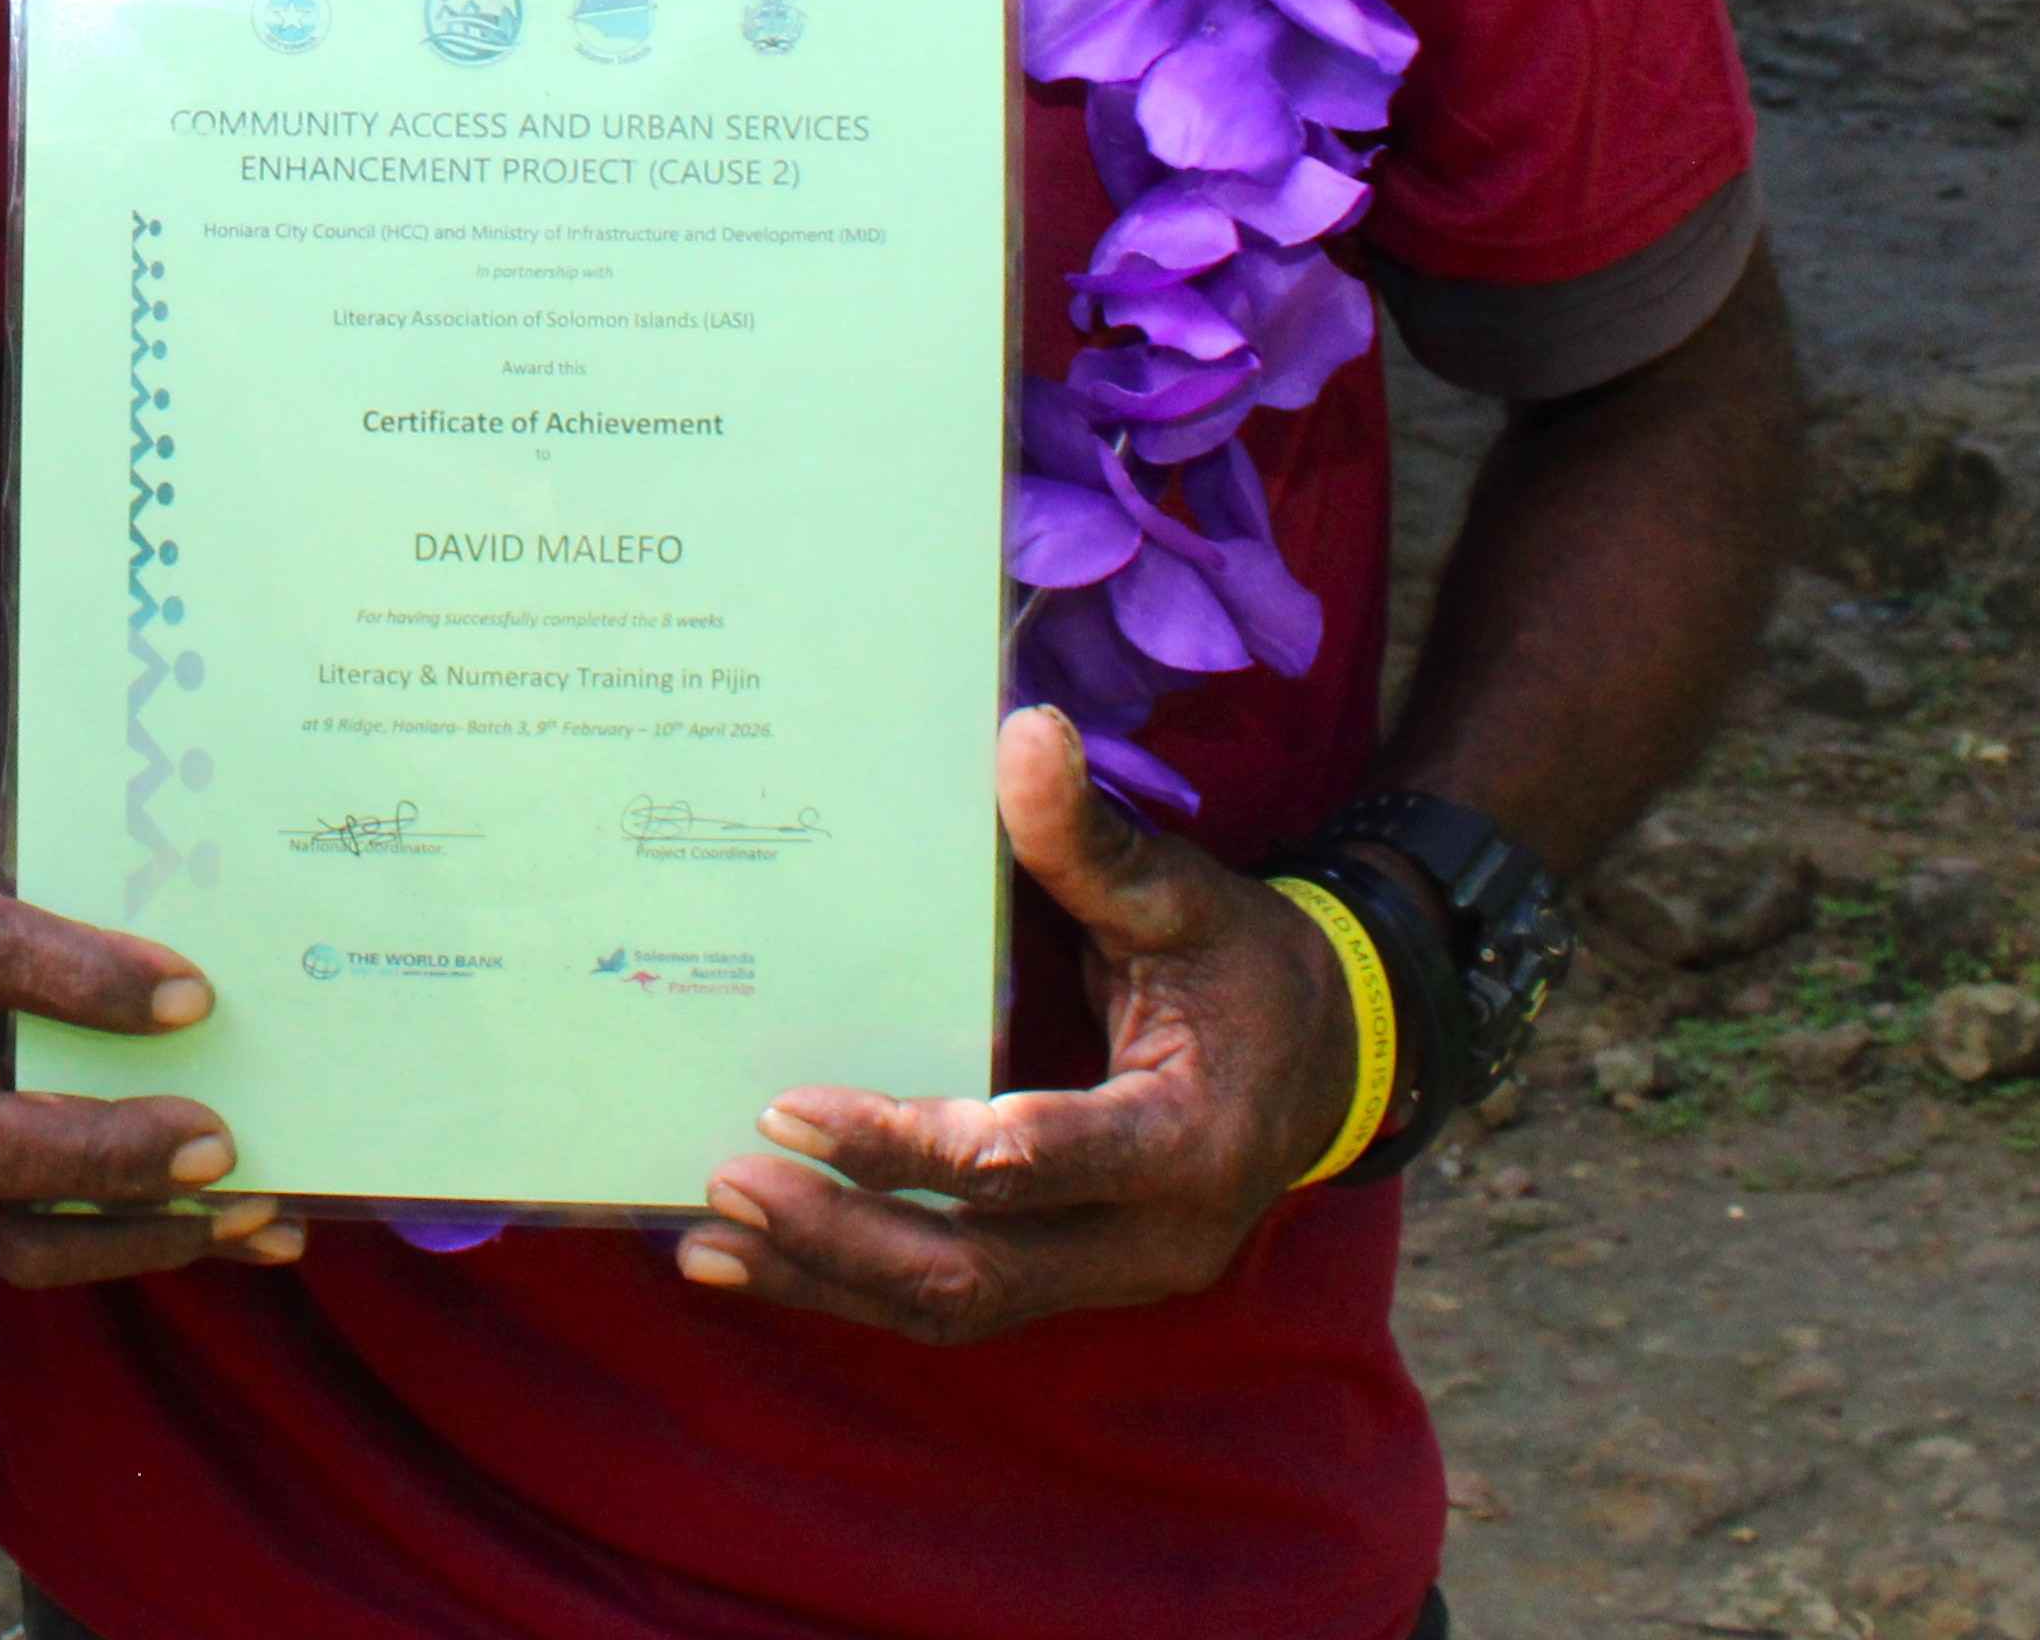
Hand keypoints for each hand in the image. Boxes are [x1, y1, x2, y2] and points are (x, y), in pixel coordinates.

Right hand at [0, 793, 302, 1288]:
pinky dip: (158, 1243)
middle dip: (104, 1156)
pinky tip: (256, 1230)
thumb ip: (107, 890)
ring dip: (141, 1231)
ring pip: (9, 1228)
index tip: (195, 996)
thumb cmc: (5, 849)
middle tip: (218, 1147)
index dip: (85, 982)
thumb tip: (238, 957)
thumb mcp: (37, 837)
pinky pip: (49, 1243)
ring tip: (253, 1208)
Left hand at [675, 706, 1361, 1347]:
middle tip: (726, 1181)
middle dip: (842, 1235)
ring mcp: (1111, 1273)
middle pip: (976, 1271)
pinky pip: (957, 1299)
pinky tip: (760, 1263)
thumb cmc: (1248, 969)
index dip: (906, 1144)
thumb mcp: (1186, 898)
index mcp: (1185, 1142)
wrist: (1332, 1062)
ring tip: (707, 1244)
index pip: (1027, 1164)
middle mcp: (1150, 1238)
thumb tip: (1023, 732)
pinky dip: (856, 1286)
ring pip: (956, 1306)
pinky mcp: (1073, 1275)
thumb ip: (1093, 840)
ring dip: (829, 1279)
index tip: (793, 1107)